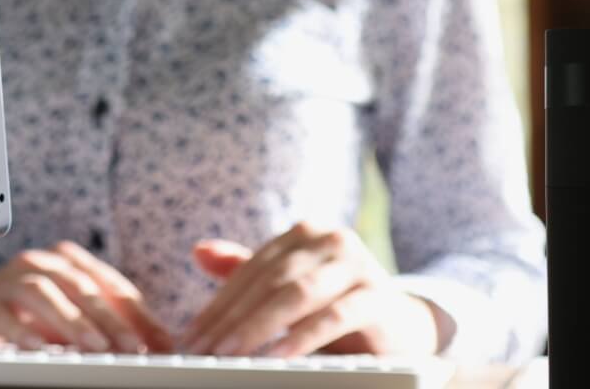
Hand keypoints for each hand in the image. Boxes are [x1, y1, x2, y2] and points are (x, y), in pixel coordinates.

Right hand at [0, 241, 172, 353]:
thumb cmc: (23, 312)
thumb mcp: (65, 315)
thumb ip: (100, 322)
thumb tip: (150, 346)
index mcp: (68, 261)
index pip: (111, 285)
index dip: (139, 313)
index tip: (161, 343)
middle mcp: (42, 263)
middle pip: (83, 286)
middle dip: (112, 319)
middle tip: (135, 348)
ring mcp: (11, 280)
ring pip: (47, 294)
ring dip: (74, 322)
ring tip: (96, 347)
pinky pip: (8, 317)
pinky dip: (27, 332)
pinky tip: (42, 349)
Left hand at [178, 224, 442, 358]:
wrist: (399, 327)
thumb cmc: (334, 306)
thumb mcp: (289, 289)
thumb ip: (246, 271)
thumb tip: (198, 251)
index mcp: (304, 234)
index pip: (251, 269)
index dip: (218, 304)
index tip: (190, 338)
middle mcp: (330, 239)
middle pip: (270, 279)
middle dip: (232, 318)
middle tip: (203, 351)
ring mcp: (357, 264)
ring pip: (297, 293)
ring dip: (259, 326)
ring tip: (231, 354)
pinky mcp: (377, 295)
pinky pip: (335, 315)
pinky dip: (304, 335)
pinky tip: (280, 355)